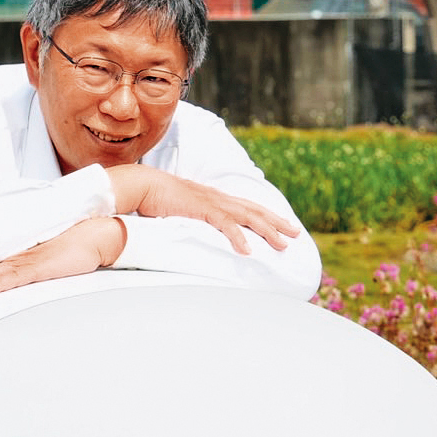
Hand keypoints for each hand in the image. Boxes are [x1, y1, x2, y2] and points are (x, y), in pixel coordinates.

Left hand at [0, 215, 126, 307]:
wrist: (98, 234)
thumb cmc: (75, 246)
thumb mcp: (47, 263)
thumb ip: (30, 272)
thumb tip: (15, 285)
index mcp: (16, 258)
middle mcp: (17, 258)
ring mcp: (28, 261)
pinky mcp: (42, 266)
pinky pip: (17, 276)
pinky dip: (0, 284)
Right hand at [107, 165, 300, 255]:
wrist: (140, 185)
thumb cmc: (155, 199)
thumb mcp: (181, 212)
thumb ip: (192, 221)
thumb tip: (197, 234)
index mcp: (214, 199)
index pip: (247, 207)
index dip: (267, 215)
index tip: (283, 225)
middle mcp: (218, 198)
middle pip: (255, 210)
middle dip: (277, 222)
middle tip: (296, 235)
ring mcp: (211, 202)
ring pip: (248, 217)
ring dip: (267, 231)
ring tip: (283, 245)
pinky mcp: (201, 208)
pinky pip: (225, 224)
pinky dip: (238, 237)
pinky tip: (248, 251)